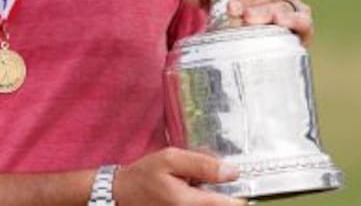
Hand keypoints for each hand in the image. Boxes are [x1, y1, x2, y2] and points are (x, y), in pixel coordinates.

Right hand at [112, 147, 245, 205]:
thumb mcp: (170, 159)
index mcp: (189, 203)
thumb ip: (203, 164)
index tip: (234, 179)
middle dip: (223, 193)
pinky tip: (189, 193)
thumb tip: (233, 172)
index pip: (233, 205)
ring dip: (211, 197)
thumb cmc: (144, 176)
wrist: (122, 196)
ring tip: (193, 186)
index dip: (239, 190)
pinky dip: (202, 200)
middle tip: (204, 180)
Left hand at [182, 0, 314, 44]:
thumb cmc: (237, 13)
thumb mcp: (217, 0)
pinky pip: (302, 24)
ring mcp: (294, 8)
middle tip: (232, 7)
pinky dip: (293, 22)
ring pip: (283, 6)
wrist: (249, 46)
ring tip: (248, 18)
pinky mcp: (302, 29)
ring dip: (264, 12)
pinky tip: (280, 24)